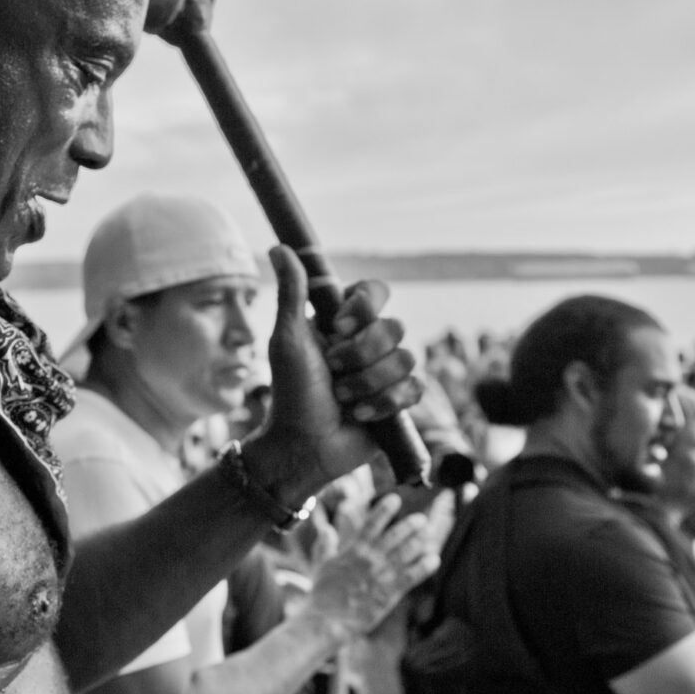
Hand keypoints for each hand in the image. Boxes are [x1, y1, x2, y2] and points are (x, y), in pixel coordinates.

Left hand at [254, 247, 421, 495]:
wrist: (304, 446)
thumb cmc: (291, 393)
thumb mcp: (287, 341)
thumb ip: (291, 293)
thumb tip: (280, 248)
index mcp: (345, 323)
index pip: (375, 292)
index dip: (365, 308)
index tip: (338, 327)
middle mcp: (369, 343)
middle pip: (394, 327)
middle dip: (361, 355)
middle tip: (333, 371)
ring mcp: (387, 372)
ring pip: (406, 359)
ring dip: (368, 383)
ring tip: (342, 399)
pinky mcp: (400, 401)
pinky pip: (414, 389)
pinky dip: (384, 403)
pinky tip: (361, 415)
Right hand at [306, 492, 445, 642]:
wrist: (327, 621)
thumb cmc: (322, 595)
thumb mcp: (321, 565)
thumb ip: (326, 545)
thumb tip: (326, 529)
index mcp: (354, 550)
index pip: (372, 524)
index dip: (384, 510)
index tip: (395, 498)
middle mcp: (370, 559)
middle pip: (395, 536)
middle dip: (409, 525)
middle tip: (421, 519)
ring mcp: (381, 575)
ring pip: (406, 553)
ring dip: (419, 541)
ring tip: (429, 533)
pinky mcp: (390, 593)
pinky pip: (411, 577)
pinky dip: (424, 567)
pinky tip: (434, 559)